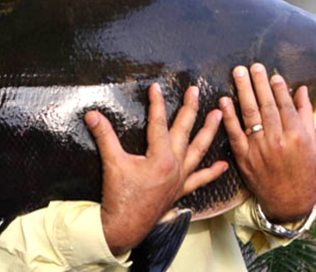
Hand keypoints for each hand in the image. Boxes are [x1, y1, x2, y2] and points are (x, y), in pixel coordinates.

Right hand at [85, 83, 227, 254]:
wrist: (124, 228)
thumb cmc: (119, 197)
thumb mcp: (111, 162)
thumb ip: (104, 136)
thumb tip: (92, 115)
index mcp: (160, 158)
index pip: (159, 123)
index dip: (156, 103)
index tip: (156, 87)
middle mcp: (174, 167)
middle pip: (184, 131)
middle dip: (190, 109)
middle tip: (195, 91)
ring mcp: (179, 179)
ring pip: (198, 151)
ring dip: (209, 132)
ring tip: (219, 115)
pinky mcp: (179, 191)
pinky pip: (200, 180)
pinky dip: (212, 172)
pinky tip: (223, 165)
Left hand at [219, 64, 315, 222]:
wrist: (289, 200)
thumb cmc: (303, 170)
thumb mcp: (311, 143)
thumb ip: (305, 114)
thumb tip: (301, 89)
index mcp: (296, 136)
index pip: (285, 106)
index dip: (278, 89)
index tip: (272, 74)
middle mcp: (277, 141)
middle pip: (266, 106)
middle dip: (258, 84)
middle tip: (252, 66)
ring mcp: (259, 149)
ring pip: (250, 115)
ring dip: (243, 92)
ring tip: (238, 73)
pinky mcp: (244, 157)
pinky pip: (235, 133)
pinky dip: (228, 116)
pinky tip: (224, 100)